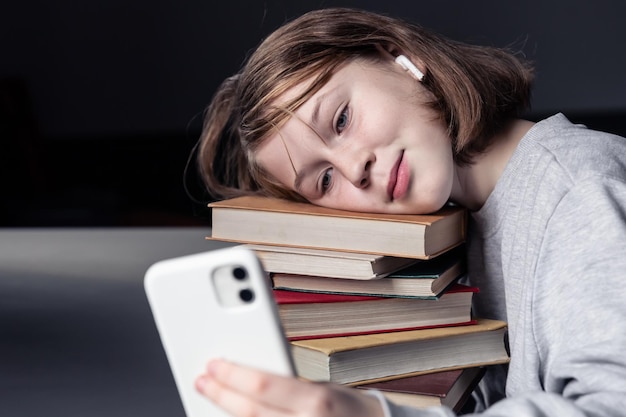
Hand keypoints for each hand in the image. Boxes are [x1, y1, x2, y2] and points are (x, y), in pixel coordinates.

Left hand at [195, 358, 385, 416]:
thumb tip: (249, 376)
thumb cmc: (350, 411)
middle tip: (204, 380)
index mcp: (315, 402)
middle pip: (249, 412)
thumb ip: (288, 386)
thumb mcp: (323, 388)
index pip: (262, 385)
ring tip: (215, 400)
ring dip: (226, 413)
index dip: (232, 374)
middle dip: (221, 394)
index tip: (214, 364)